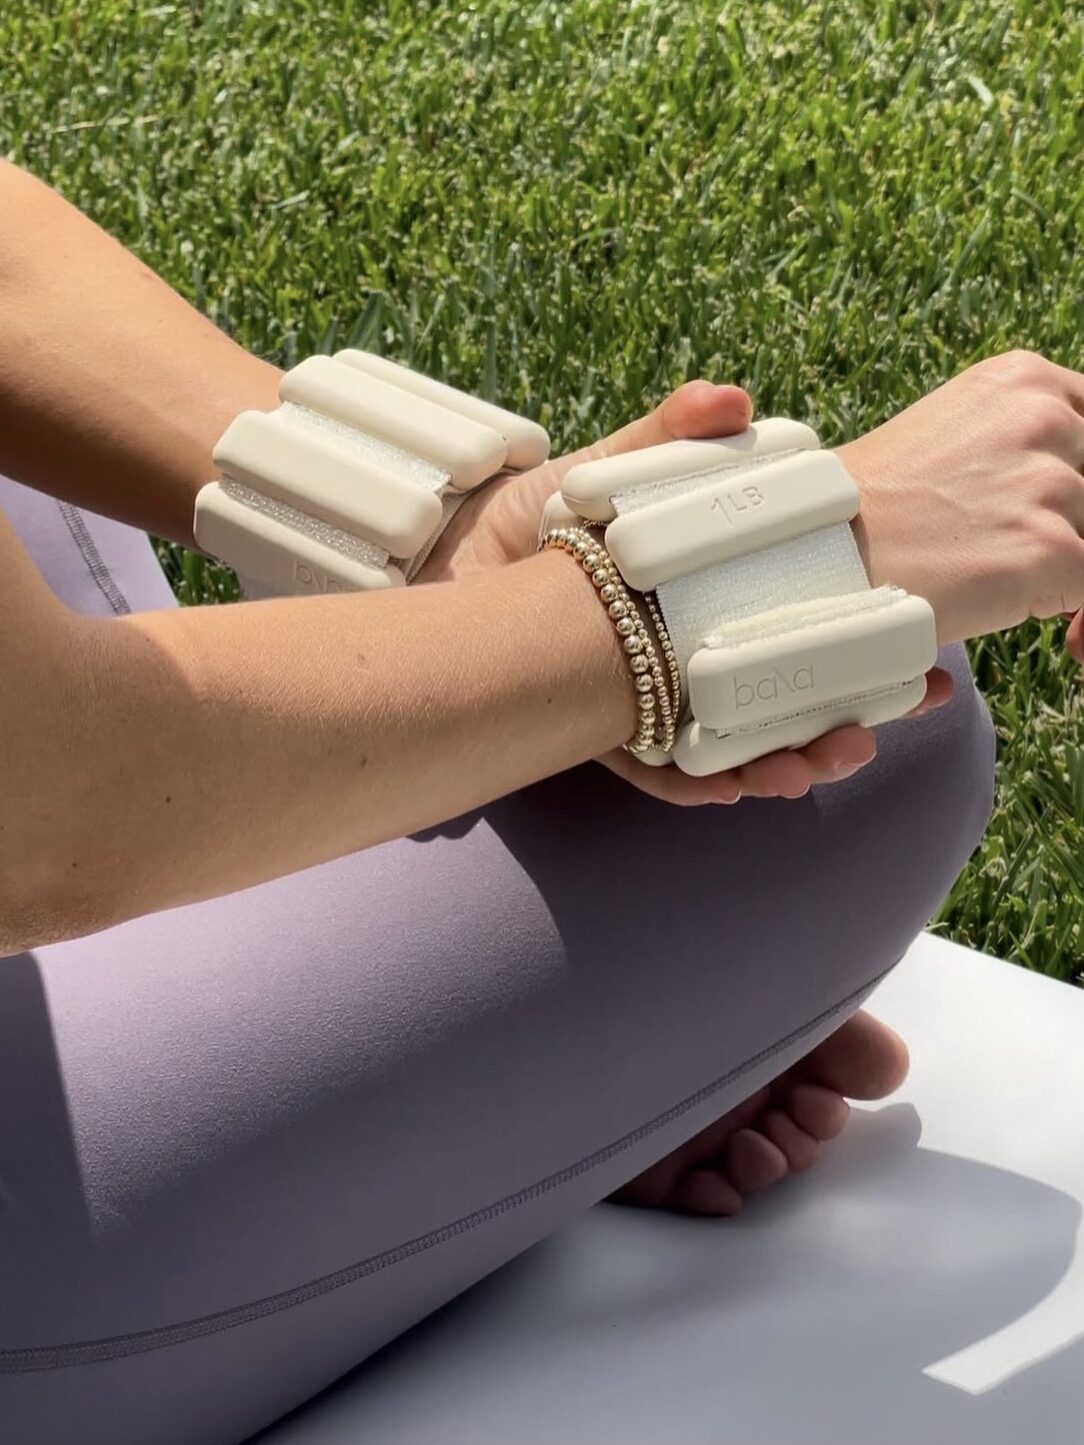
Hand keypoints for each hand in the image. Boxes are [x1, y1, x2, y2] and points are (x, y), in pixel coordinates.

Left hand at [420, 382, 951, 803]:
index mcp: (697, 598)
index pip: (797, 624)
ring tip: (819, 760)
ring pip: (731, 744)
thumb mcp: (601, 472)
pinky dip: (701, 780)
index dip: (861, 640)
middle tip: (889, 717)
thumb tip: (738, 398)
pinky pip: (660, 771)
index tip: (922, 650)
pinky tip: (739, 781)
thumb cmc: (518, 519)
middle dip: (839, 715)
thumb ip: (666, 442)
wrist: (421, 565)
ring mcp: (644, 697)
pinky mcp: (596, 732)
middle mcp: (680, 654)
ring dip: (784, 759)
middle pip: (779, 696)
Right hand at [838, 349, 1083, 652]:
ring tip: (1053, 616)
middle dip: (1082, 529)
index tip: (1071, 521)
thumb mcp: (952, 440)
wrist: (815, 554)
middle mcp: (1041, 416)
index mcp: (1019, 380)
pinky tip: (1067, 642)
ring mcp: (1047, 483)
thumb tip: (1058, 502)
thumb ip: (1015, 449)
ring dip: (1078, 576)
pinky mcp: (1049, 548)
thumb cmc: (866, 514)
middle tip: (1057, 572)